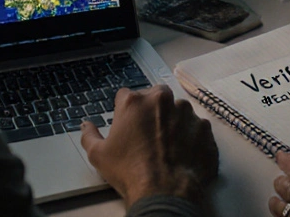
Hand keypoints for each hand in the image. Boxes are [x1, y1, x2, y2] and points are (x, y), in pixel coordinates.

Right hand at [80, 85, 217, 205]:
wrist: (165, 192)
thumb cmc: (131, 172)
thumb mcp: (99, 155)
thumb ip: (90, 135)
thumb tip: (86, 126)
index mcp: (134, 102)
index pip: (125, 96)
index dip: (124, 111)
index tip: (127, 125)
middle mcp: (162, 100)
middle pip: (154, 97)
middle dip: (151, 111)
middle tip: (147, 134)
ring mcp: (186, 112)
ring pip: (177, 110)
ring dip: (172, 122)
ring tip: (166, 146)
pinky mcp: (204, 127)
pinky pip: (195, 127)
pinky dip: (190, 136)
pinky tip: (182, 152)